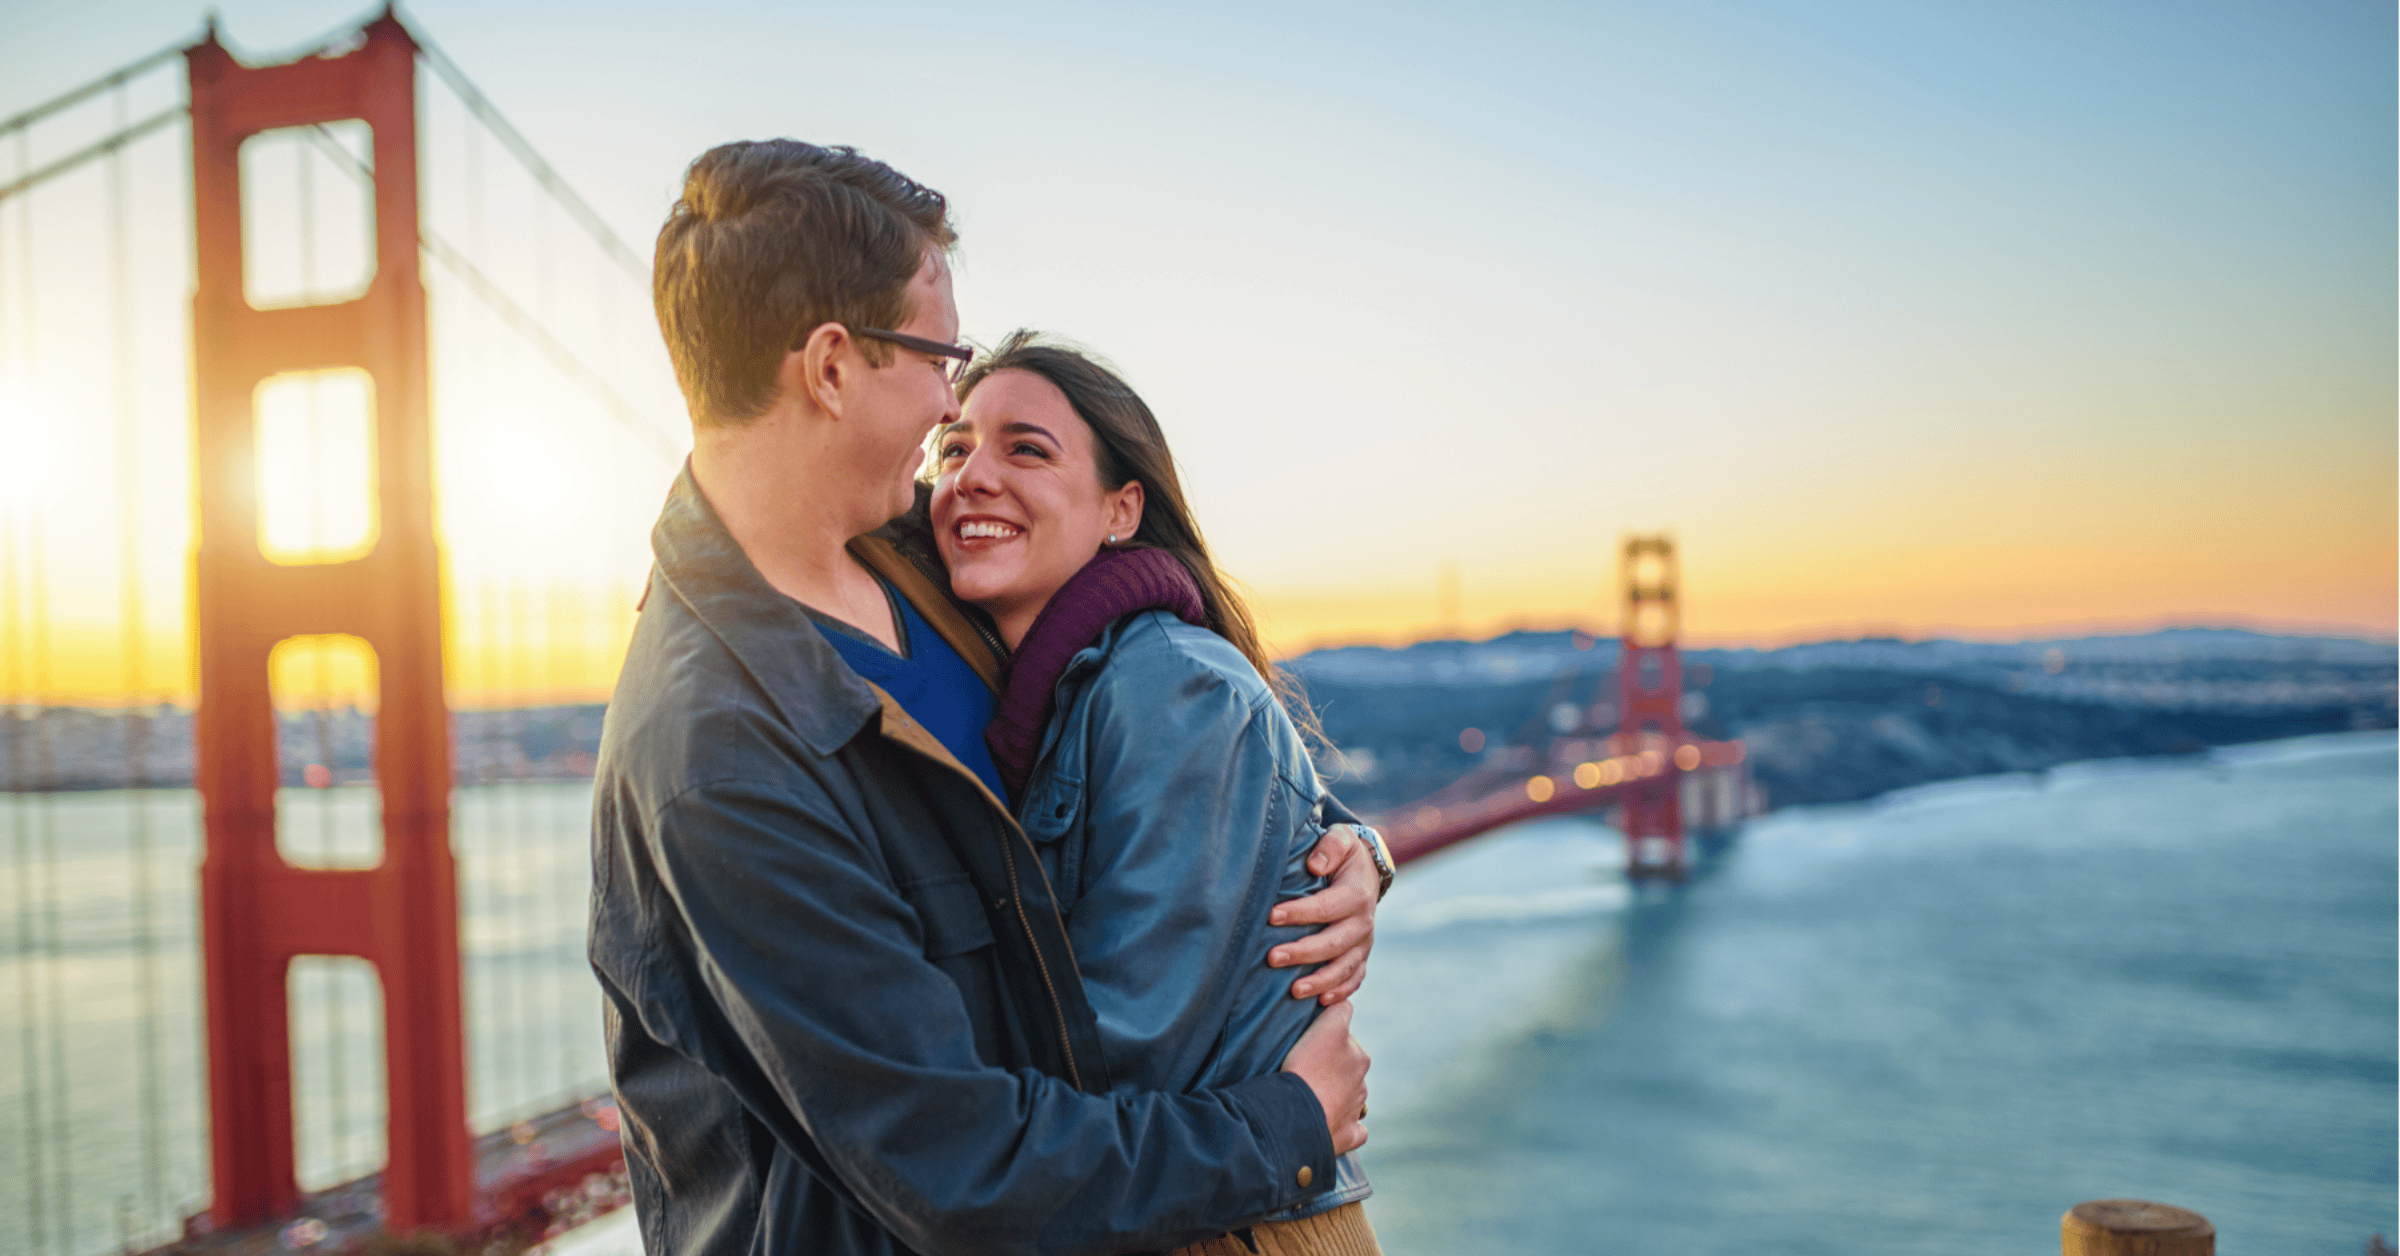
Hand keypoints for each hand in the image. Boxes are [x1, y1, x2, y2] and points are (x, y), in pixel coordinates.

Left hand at [1267, 825, 1377, 1004]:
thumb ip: (1330, 846)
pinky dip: (1339, 992)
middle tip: (1272, 958)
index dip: (1300, 912)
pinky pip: (1354, 979)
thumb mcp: (1342, 838)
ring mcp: (1364, 943)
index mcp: (1357, 894)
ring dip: (1319, 981)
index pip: (1327, 906)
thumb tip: (1315, 865)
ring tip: (1293, 991)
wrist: (1366, 873)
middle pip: (1334, 943)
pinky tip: (1319, 1001)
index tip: (1271, 916)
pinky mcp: (1361, 957)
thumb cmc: (1343, 855)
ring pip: (1344, 968)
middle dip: (1303, 952)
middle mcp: (1364, 922)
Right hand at [1281, 1000, 1369, 1154]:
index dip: (1325, 1036)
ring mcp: (1356, 1109)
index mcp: (1359, 1055)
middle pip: (1348, 1065)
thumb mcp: (1325, 1028)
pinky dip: (1345, 1125)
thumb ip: (1340, 1012)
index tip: (1308, 1042)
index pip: (1344, 1035)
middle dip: (1332, 1066)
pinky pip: (1354, 1129)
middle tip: (1305, 1068)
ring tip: (1309, 1095)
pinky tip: (1330, 1123)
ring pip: (1351, 1095)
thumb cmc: (1307, 1069)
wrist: (1297, 1116)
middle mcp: (1361, 1080)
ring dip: (1336, 1094)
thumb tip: (1345, 1004)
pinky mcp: (1349, 1134)